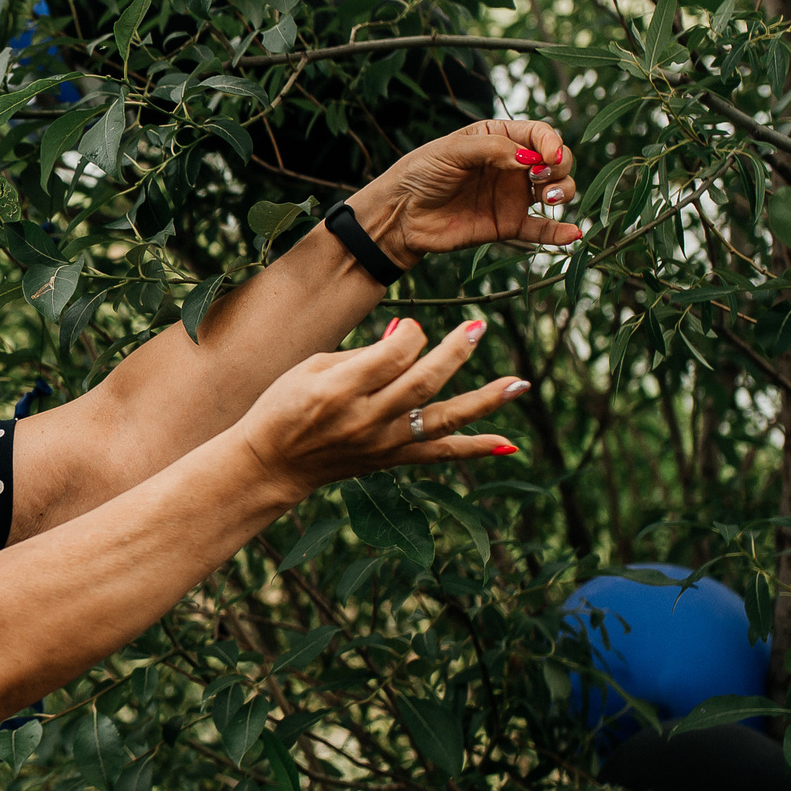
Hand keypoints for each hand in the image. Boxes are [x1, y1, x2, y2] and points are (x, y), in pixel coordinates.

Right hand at [234, 317, 530, 501]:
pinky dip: (475, 449)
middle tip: (478, 327)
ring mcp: (382, 443)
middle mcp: (365, 419)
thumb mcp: (311, 368)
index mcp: (340, 389)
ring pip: (442, 419)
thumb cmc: (285, 406)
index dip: (409, 333)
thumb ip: (361, 355)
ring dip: (484, 400)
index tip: (407, 326)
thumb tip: (404, 338)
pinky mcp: (391, 460)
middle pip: (423, 381)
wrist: (271, 463)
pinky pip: (439, 454)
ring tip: (520, 383)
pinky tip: (508, 445)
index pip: (394, 353)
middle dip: (455, 351)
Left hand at [350, 120, 583, 267]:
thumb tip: (530, 159)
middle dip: (559, 166)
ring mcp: (512, 195)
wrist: (399, 215)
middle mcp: (511, 166)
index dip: (551, 143)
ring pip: (556, 191)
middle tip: (540, 177)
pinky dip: (560, 232)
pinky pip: (541, 229)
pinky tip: (573, 235)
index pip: (539, 134)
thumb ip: (491, 150)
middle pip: (555, 161)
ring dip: (564, 191)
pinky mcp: (508, 225)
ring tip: (549, 198)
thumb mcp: (451, 151)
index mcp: (498, 138)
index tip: (549, 156)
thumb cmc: (420, 174)